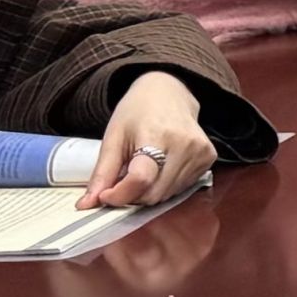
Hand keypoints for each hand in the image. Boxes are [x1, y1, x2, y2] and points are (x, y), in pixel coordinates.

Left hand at [82, 71, 220, 210]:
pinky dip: (166, 186)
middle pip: (154, 193)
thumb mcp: (113, 137)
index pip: (140, 178)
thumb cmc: (138, 112)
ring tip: (144, 170)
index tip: (106, 195)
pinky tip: (162, 167)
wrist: (169, 91)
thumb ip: (102, 173)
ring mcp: (201, 151)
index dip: (120, 194)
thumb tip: (87, 204)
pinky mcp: (209, 157)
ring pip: (167, 195)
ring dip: (149, 191)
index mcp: (156, 134)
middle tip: (124, 179)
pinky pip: (182, 188)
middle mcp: (184, 144)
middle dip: (133, 194)